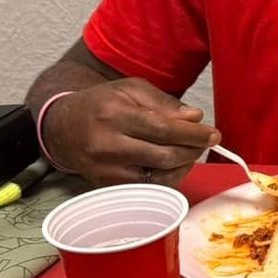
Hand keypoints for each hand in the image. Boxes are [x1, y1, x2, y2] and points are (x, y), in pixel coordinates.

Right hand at [44, 79, 219, 186]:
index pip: (163, 129)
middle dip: (193, 150)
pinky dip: (167, 178)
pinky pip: (148, 187)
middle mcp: (107, 144)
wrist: (63, 128)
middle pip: (164, 155)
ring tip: (189, 152)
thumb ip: (164, 103)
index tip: (213, 135)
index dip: (193, 135)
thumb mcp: (130, 90)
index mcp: (114, 115)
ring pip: (159, 176)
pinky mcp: (107, 186)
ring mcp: (105, 169)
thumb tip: (195, 117)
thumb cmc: (101, 105)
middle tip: (205, 142)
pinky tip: (172, 165)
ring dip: (183, 166)